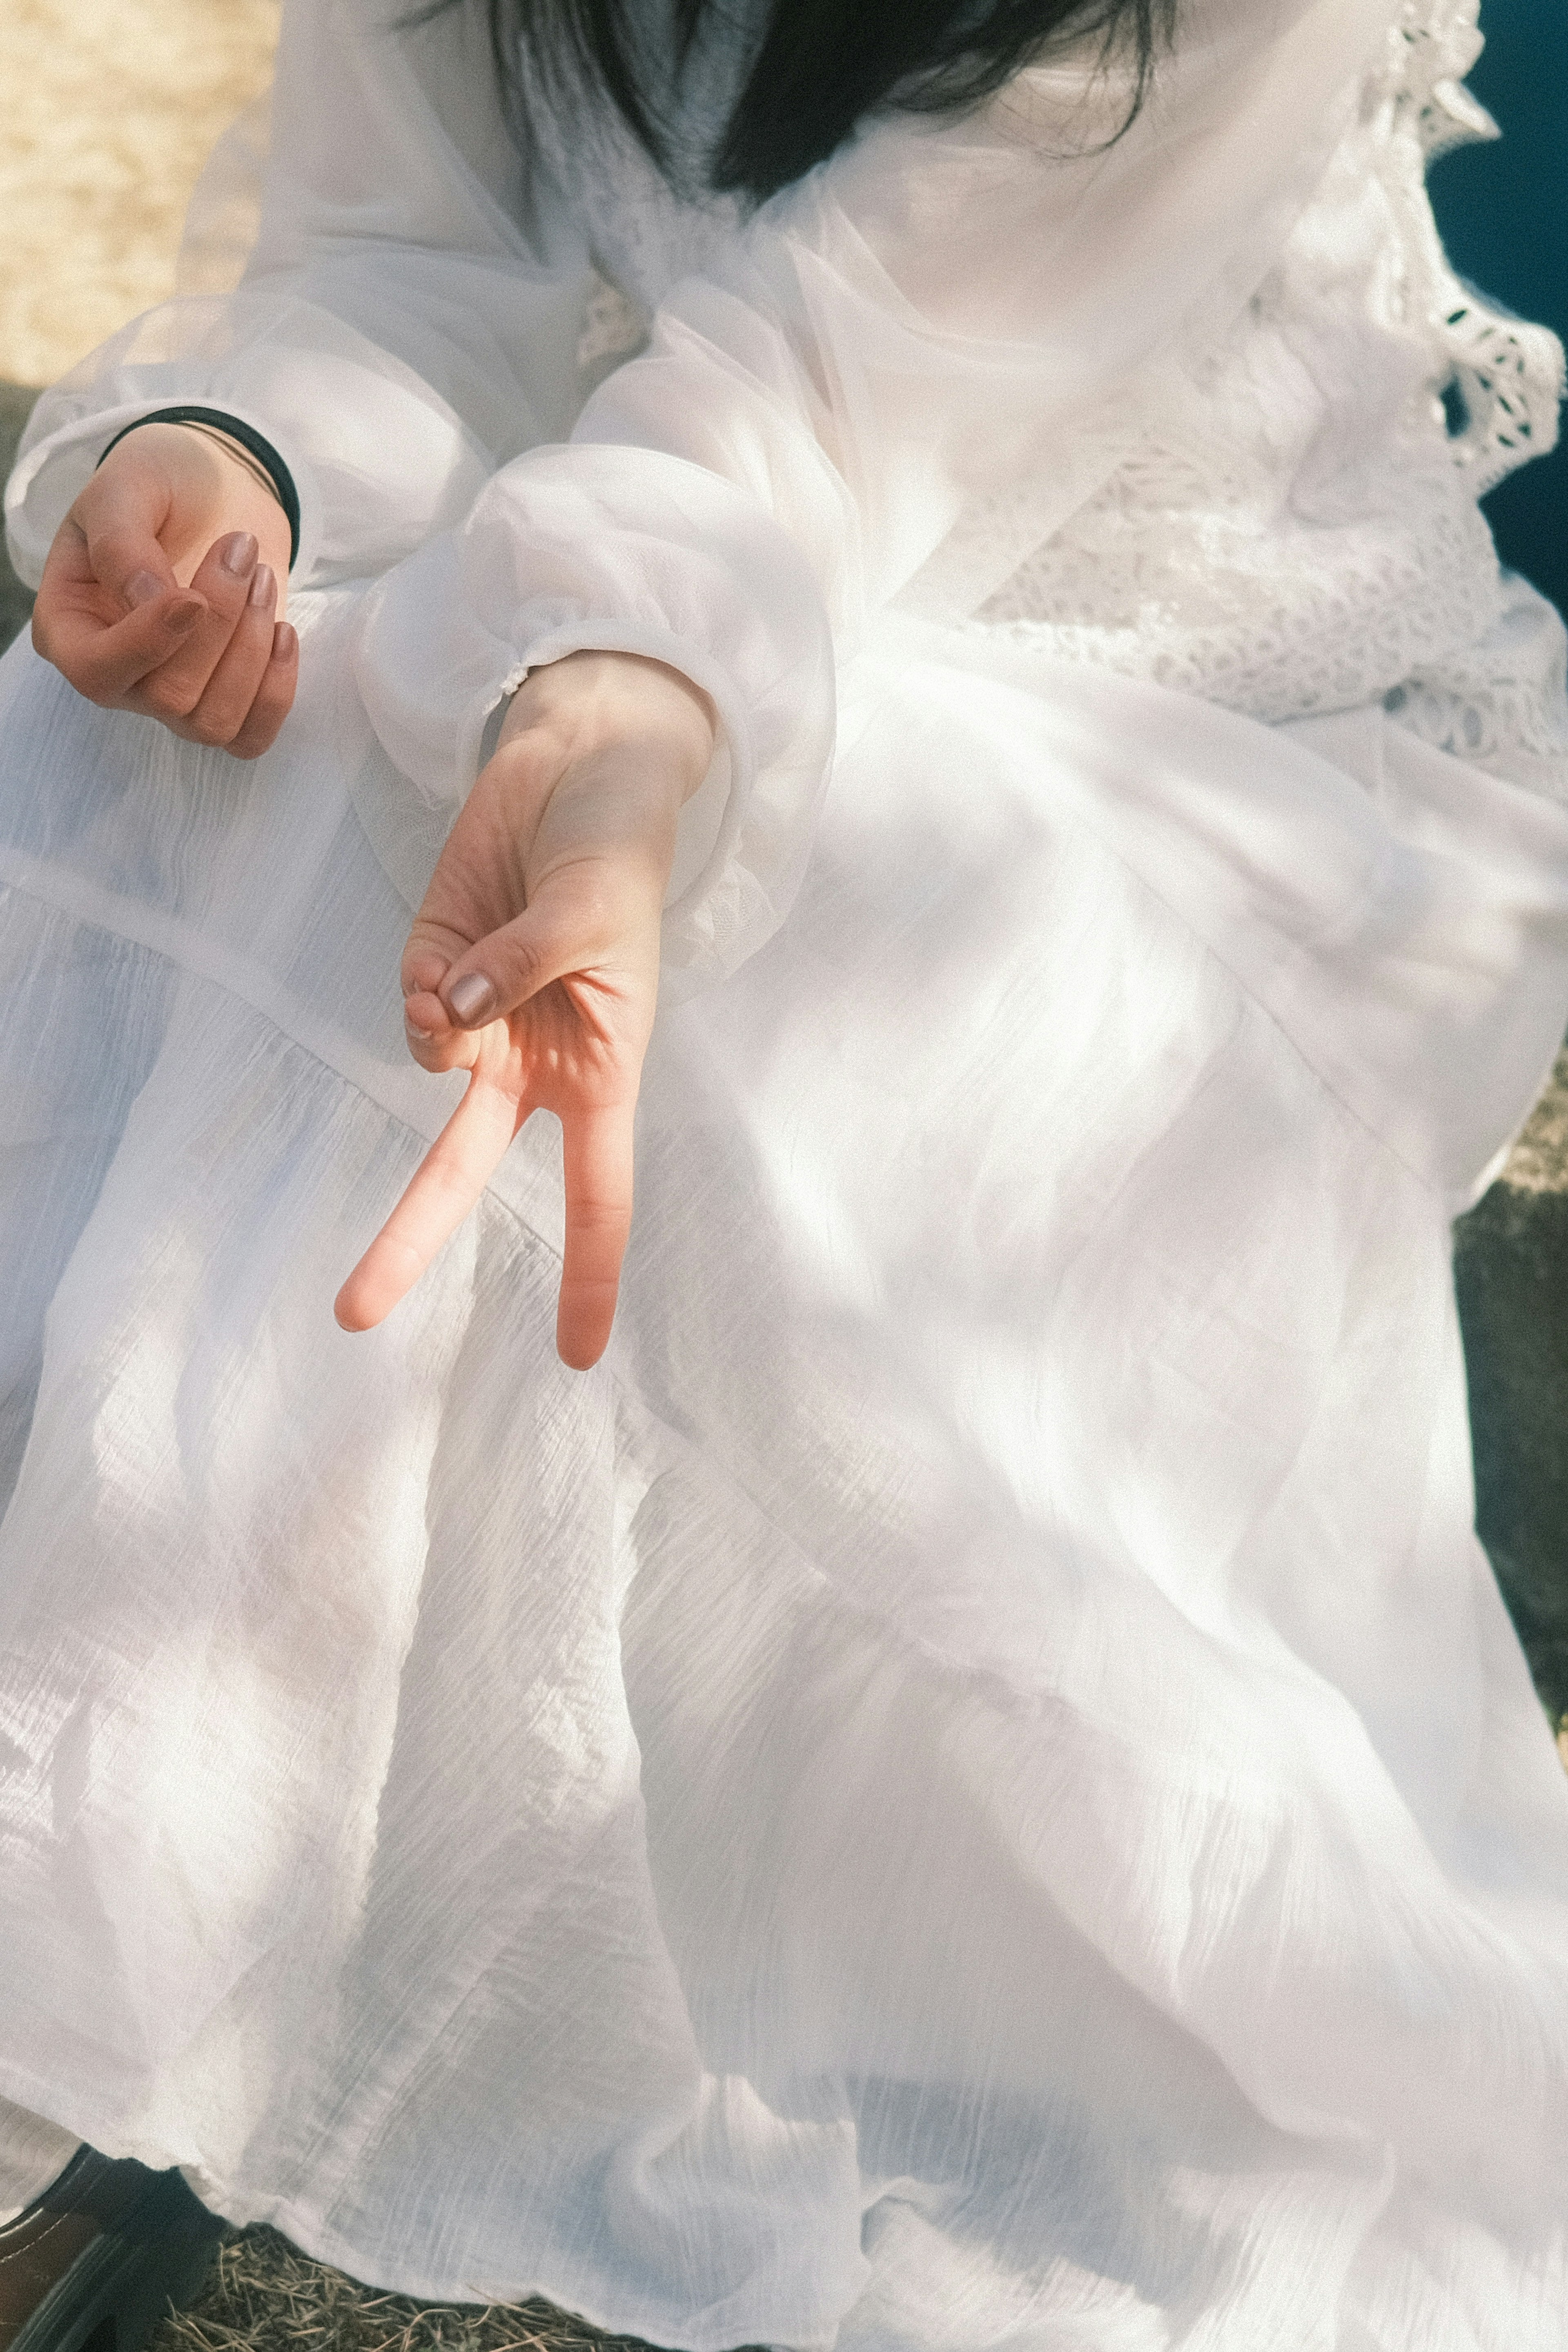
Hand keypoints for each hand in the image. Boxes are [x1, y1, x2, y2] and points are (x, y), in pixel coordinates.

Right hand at [30, 420, 297, 757]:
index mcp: (69, 627)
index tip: (193, 596)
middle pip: (168, 697)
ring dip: (251, 651)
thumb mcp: (127, 488)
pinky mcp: (224, 702)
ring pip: (212, 722)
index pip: (96, 672)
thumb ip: (123, 543)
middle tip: (241, 548)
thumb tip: (151, 602)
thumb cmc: (160, 482)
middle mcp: (116, 674)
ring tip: (262, 576)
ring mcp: (169, 696)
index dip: (149, 644)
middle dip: (218, 628)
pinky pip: (249, 739)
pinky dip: (276, 692)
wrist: (216, 489)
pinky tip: (284, 632)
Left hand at [335, 649, 715, 1368]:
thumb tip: (442, 1017)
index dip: (587, 1276)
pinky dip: (419, 988)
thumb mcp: (593, 917)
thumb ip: (519, 970)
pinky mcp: (435, 968)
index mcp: (601, 1075)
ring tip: (474, 965)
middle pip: (465, 1171)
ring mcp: (480, 1020)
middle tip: (353, 1314)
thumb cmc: (616, 857)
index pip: (596, 1196)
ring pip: (426, 1074)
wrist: (581, 772)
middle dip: (409, 1239)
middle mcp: (535, 1065)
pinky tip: (448, 950)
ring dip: (435, 1028)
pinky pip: (411, 1007)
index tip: (576, 1355)